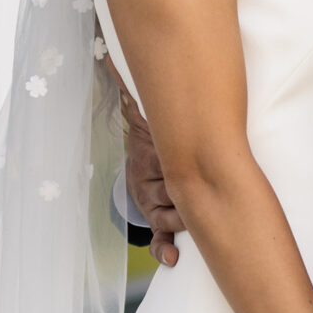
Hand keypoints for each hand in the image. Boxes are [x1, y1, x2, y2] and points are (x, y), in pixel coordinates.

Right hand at [120, 88, 184, 265]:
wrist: (143, 130)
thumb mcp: (151, 105)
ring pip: (167, 215)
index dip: (182, 176)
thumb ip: (146, 92)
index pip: (167, 169)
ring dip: (180, 216)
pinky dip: (162, 248)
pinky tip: (172, 259)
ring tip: (190, 205)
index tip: (192, 179)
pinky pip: (157, 235)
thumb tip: (115, 54)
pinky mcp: (152, 212)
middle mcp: (148, 175)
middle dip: (187, 198)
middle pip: (171, 195)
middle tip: (197, 191)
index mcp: (151, 152)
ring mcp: (150, 197)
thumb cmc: (158, 118)